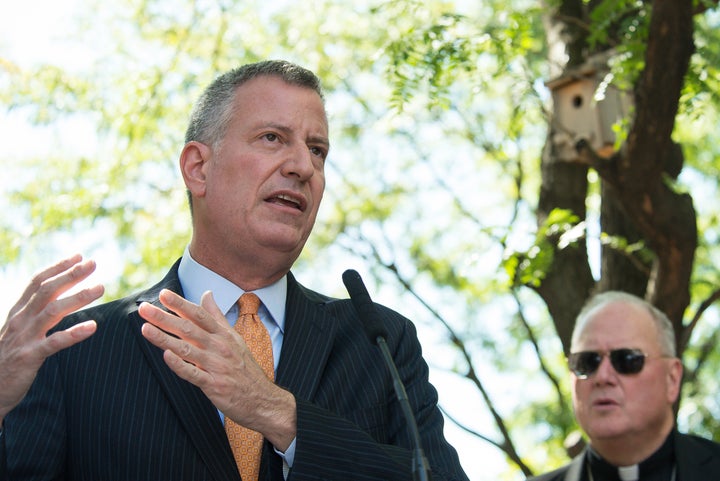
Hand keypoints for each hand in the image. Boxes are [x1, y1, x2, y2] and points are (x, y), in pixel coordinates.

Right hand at [0, 254, 104, 421]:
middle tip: (93, 264)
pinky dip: (74, 332)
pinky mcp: (29, 357)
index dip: (57, 268)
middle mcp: (20, 321)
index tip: (78, 257)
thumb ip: (34, 316)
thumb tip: (56, 300)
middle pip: (47, 291)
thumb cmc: (7, 360)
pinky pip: (54, 342)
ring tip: (100, 288)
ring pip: (53, 311)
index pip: (37, 283)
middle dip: (71, 275)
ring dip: (78, 297)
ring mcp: (24, 338)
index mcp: (17, 313)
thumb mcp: (18, 332)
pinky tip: (92, 326)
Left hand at [139, 289, 295, 449]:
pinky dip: (179, 364)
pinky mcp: (214, 385)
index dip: (181, 304)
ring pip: (187, 349)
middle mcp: (220, 347)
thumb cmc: (245, 368)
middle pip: (189, 328)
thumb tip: (206, 294)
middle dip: (164, 317)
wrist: (262, 399)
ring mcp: (217, 366)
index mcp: (224, 335)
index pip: (199, 315)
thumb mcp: (234, 338)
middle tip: (144, 308)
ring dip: (164, 338)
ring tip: (145, 328)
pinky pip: (193, 374)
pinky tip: (166, 355)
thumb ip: (217, 316)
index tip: (164, 294)